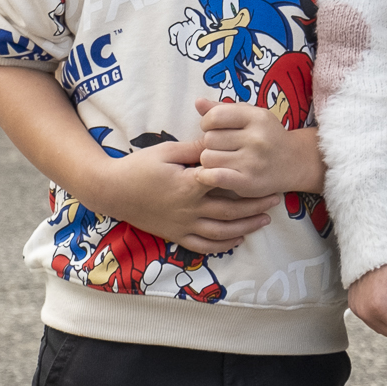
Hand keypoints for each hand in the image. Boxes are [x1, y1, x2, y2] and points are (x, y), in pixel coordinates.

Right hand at [84, 137, 274, 253]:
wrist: (111, 191)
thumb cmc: (138, 166)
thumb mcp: (166, 151)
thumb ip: (195, 148)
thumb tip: (219, 139)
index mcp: (189, 185)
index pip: (225, 184)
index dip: (248, 182)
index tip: (266, 176)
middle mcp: (189, 209)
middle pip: (230, 212)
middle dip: (255, 207)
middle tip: (276, 200)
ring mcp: (182, 225)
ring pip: (221, 232)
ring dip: (245, 227)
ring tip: (264, 221)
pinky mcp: (175, 235)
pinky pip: (203, 246)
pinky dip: (223, 244)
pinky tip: (237, 239)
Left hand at [193, 98, 320, 196]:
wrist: (295, 162)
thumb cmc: (267, 135)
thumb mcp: (251, 115)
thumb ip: (223, 109)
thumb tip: (197, 102)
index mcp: (257, 117)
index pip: (214, 116)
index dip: (207, 123)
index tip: (215, 129)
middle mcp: (257, 139)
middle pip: (209, 139)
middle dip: (211, 143)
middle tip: (223, 147)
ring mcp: (254, 162)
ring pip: (208, 158)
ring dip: (210, 161)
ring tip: (224, 160)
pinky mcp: (249, 182)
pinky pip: (214, 177)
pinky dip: (207, 176)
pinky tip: (211, 175)